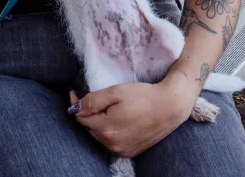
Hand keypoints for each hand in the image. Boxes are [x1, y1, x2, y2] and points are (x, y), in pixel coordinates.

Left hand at [68, 80, 191, 157]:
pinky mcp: (130, 152)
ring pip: (99, 136)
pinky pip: (111, 142)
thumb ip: (93, 100)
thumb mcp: (116, 92)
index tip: (74, 92)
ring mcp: (121, 150)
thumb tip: (75, 108)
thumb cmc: (144, 96)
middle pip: (89, 128)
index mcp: (106, 129)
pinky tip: (114, 120)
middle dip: (87, 114)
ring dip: (97, 123)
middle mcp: (112, 145)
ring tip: (102, 108)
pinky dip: (108, 131)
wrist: (170, 107)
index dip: (76, 104)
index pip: (81, 118)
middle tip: (88, 97)